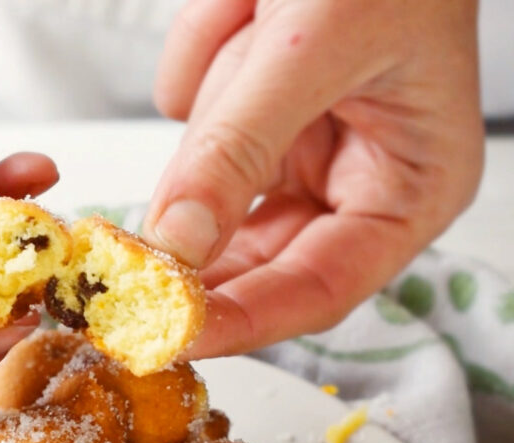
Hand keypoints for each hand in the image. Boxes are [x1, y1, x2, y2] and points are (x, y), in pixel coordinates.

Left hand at [143, 0, 483, 357]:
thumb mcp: (312, 44)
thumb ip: (239, 148)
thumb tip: (174, 247)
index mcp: (403, 191)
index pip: (316, 290)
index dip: (242, 321)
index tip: (165, 335)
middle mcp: (349, 188)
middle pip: (252, 262)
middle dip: (187, 258)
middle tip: (113, 270)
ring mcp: (295, 156)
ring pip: (212, 196)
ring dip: (205, 135)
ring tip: (251, 40)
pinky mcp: (250, 124)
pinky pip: (195, 130)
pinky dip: (205, 71)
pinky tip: (245, 10)